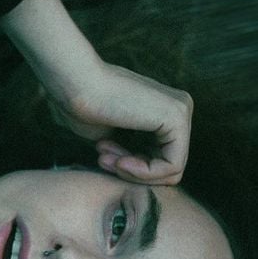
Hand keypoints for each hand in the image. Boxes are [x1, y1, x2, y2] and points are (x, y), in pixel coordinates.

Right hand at [48, 61, 193, 185]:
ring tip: (106, 159)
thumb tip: (137, 172)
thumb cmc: (83, 108)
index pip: (161, 160)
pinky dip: (143, 173)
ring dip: (134, 174)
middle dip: (133, 172)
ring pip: (172, 171)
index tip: (102, 157)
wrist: (75, 84)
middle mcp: (180, 108)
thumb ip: (130, 151)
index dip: (130, 170)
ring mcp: (182, 110)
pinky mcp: (177, 117)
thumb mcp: (112, 138)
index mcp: (166, 111)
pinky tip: (120, 162)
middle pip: (169, 167)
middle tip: (102, 160)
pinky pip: (172, 165)